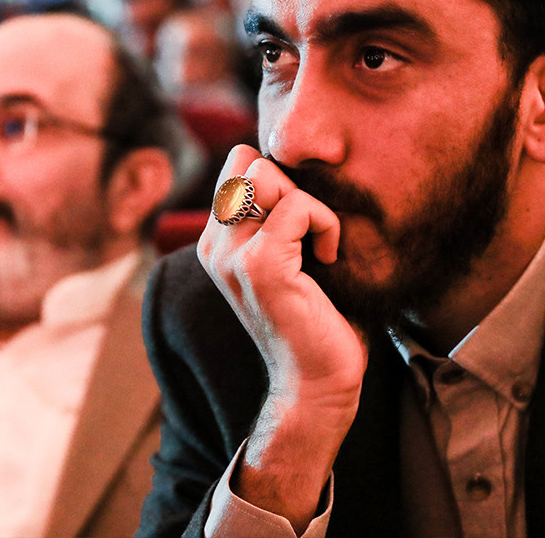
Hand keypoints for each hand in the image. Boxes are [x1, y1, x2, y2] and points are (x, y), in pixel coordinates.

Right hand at [198, 145, 368, 530]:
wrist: (317, 382)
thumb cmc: (317, 319)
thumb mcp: (290, 257)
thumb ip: (279, 216)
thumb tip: (300, 168)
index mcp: (217, 242)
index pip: (239, 165)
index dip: (278, 179)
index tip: (301, 222)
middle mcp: (215, 246)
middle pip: (248, 162)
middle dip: (291, 184)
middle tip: (310, 232)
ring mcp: (232, 255)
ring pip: (265, 174)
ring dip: (306, 201)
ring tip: (317, 243)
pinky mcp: (260, 266)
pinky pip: (298, 205)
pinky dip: (325, 223)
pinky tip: (329, 257)